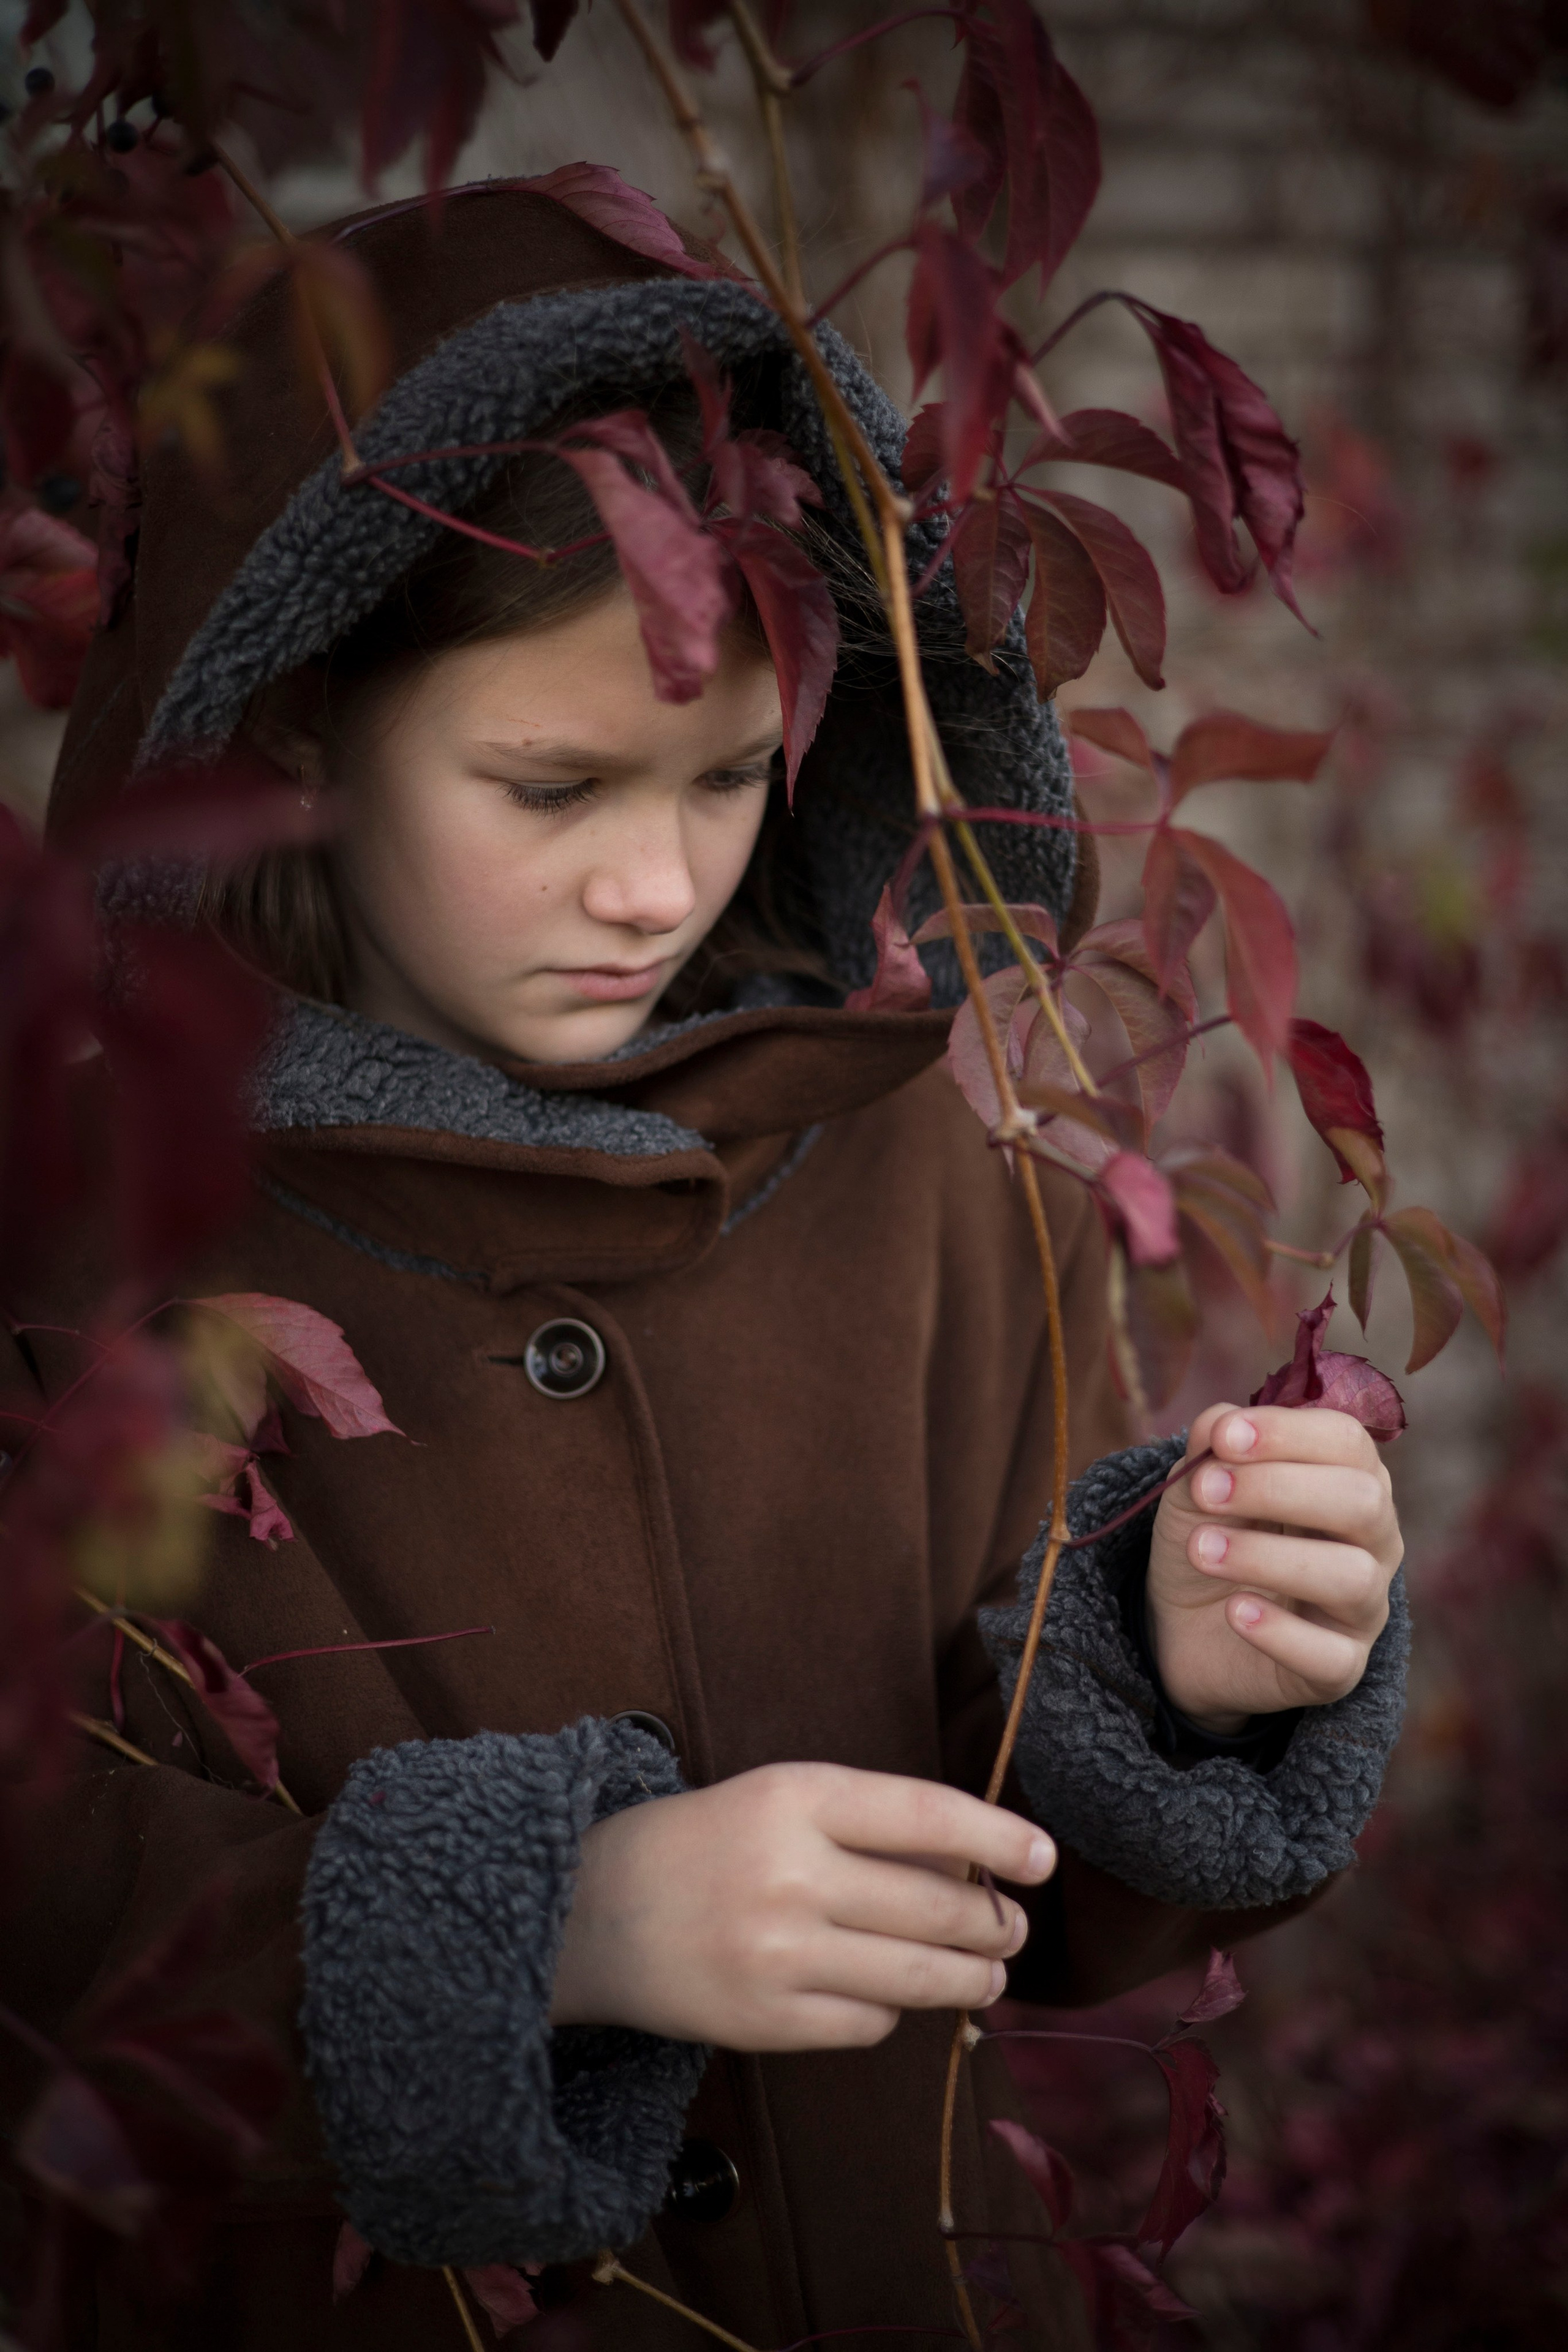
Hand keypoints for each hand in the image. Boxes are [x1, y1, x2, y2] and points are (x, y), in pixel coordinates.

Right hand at [549, 1761, 1055, 2050]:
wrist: (589, 1914)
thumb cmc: (703, 1844)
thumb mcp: (780, 1798)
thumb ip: (869, 1823)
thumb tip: (977, 1861)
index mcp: (795, 1798)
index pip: (927, 1815)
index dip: (998, 1840)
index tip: (1043, 1858)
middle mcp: (791, 1875)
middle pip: (938, 1908)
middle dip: (994, 1924)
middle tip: (1013, 1928)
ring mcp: (778, 1956)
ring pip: (918, 1978)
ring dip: (971, 1978)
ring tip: (988, 1972)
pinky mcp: (765, 2023)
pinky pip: (868, 2025)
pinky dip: (891, 2013)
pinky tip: (885, 1997)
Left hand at [1146, 1403, 1403, 1733]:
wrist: (1181, 1626)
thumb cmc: (1211, 1536)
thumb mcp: (1196, 1486)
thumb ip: (1211, 1450)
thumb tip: (1222, 1422)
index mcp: (1349, 1479)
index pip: (1347, 1440)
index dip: (1288, 1432)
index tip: (1224, 1437)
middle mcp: (1372, 1541)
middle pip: (1363, 1501)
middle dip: (1278, 1488)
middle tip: (1205, 1491)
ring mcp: (1363, 1608)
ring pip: (1352, 1577)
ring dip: (1268, 1558)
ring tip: (1202, 1552)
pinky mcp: (1340, 1669)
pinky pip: (1331, 1657)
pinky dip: (1280, 1632)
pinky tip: (1234, 1612)